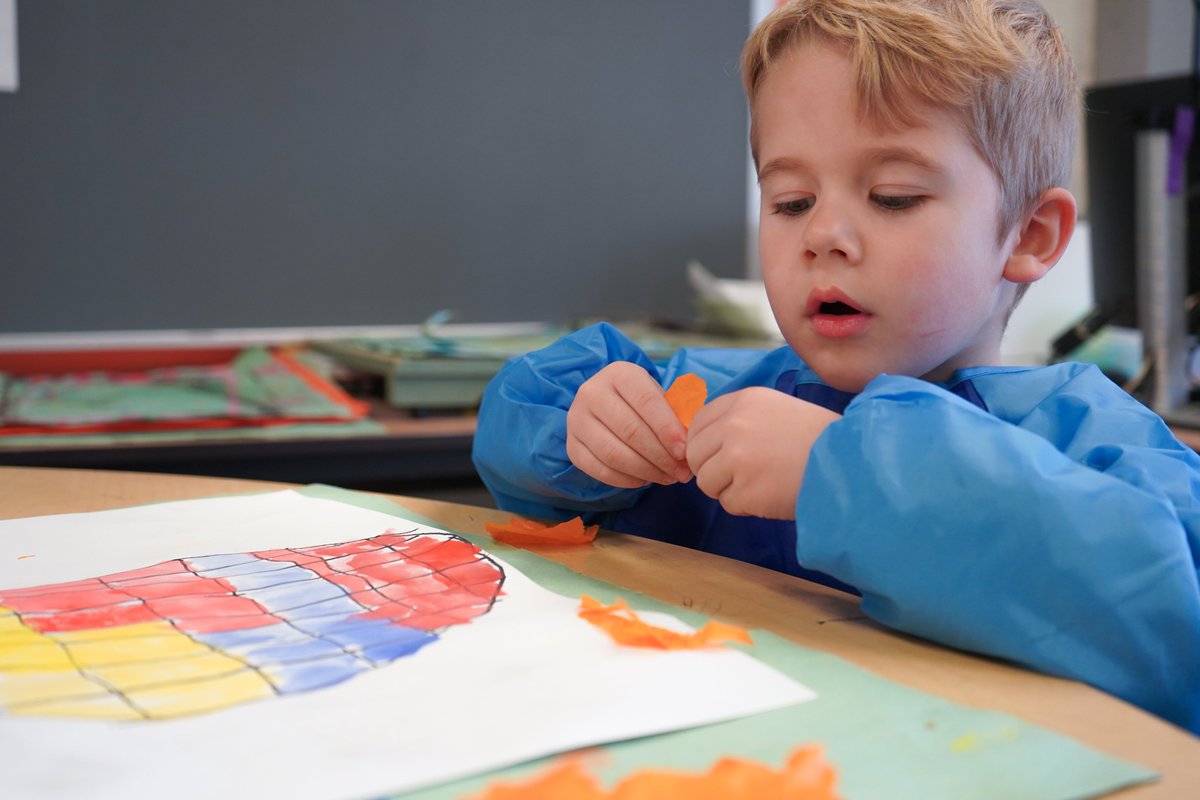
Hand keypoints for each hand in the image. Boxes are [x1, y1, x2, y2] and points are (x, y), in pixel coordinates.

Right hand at [566, 362, 692, 488]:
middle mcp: (591, 393)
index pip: (646, 402)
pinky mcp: (572, 446)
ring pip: (614, 454)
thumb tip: (688, 450)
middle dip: (661, 456)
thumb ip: (675, 416)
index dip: (667, 429)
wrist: (606, 404)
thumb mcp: (659, 397)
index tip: (685, 452)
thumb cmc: (642, 402)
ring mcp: (577, 420)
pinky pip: (601, 470)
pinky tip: (646, 480)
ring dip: (646, 471)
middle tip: (682, 472)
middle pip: (630, 431)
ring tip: (668, 478)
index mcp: (618, 373)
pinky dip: (627, 480)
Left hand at [686, 388, 839, 518]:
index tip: (718, 455)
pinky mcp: (745, 490)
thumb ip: (739, 420)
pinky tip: (770, 494)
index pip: (697, 424)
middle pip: (695, 454)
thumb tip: (702, 441)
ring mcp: (737, 458)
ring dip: (728, 488)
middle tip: (739, 475)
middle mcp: (734, 425)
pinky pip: (727, 503)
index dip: (704, 444)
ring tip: (761, 483)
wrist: (849, 463)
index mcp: (742, 401)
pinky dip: (745, 505)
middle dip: (711, 469)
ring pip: (706, 481)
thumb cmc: (816, 438)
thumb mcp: (776, 410)